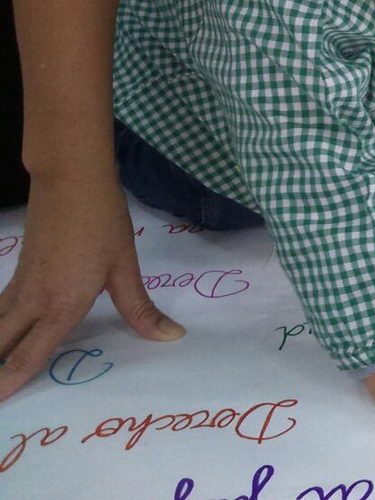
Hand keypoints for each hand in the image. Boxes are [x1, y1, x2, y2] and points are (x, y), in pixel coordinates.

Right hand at [0, 171, 183, 400]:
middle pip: (0, 344)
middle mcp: (33, 300)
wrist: (71, 180)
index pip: (30, 354)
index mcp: (61, 305)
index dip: (10, 381)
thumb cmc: (102, 222)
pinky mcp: (19, 271)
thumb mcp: (125, 267)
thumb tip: (171, 337)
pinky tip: (2, 332)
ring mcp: (21, 284)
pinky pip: (1, 308)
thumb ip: (140, 309)